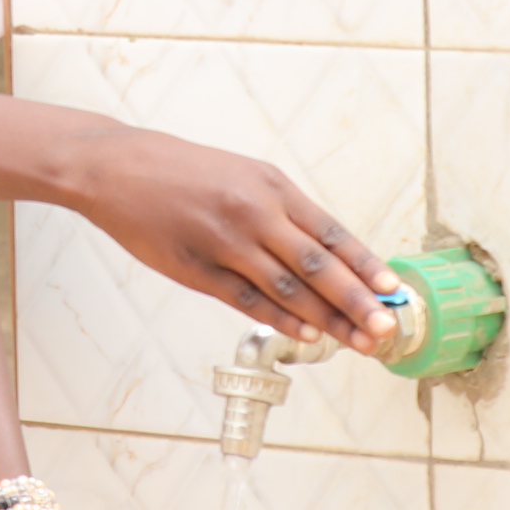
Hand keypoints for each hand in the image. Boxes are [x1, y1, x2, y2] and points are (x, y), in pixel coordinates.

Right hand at [65, 127, 400, 348]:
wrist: (117, 168)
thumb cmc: (184, 172)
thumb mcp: (242, 175)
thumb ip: (282, 212)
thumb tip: (327, 254)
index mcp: (271, 186)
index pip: (331, 232)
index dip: (365, 264)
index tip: (392, 289)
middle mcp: (254, 213)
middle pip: (318, 265)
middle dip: (357, 300)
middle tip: (386, 328)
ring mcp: (225, 243)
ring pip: (288, 289)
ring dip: (326, 319)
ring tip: (356, 342)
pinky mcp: (196, 269)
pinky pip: (247, 300)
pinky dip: (280, 319)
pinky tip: (305, 334)